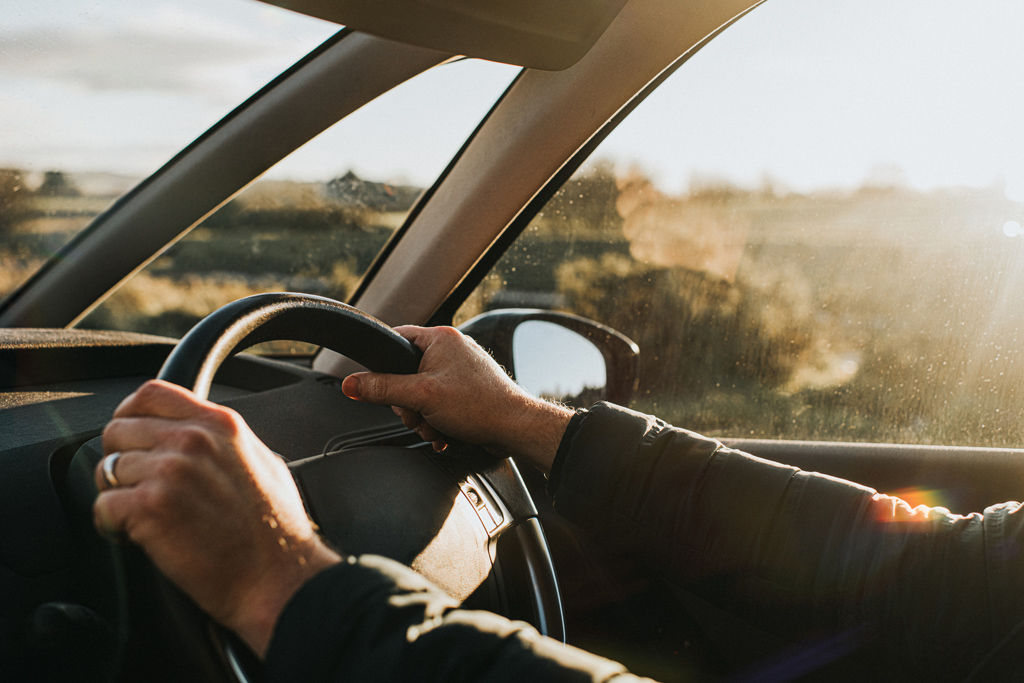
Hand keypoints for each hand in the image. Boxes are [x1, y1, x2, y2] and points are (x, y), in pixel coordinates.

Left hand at [94, 379, 339, 656]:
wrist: (278, 576)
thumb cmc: (276, 531)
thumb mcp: (262, 461)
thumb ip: (223, 441)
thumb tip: (195, 436)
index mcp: (221, 424)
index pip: (152, 393)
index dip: (130, 414)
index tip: (131, 436)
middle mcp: (193, 440)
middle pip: (118, 430)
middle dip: (121, 460)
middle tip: (139, 488)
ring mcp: (170, 471)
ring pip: (107, 470)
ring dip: (118, 496)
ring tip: (144, 517)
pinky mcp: (151, 508)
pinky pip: (102, 506)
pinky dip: (112, 525)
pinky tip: (137, 535)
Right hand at [341, 326, 572, 470]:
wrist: (515, 428)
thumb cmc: (480, 405)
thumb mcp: (420, 396)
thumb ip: (382, 389)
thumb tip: (351, 384)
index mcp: (440, 338)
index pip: (396, 338)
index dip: (383, 363)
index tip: (379, 383)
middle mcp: (452, 349)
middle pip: (406, 374)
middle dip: (408, 404)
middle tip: (419, 415)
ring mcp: (461, 370)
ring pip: (421, 393)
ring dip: (423, 417)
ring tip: (436, 427)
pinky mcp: (467, 390)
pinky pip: (438, 403)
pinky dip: (437, 421)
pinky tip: (444, 432)